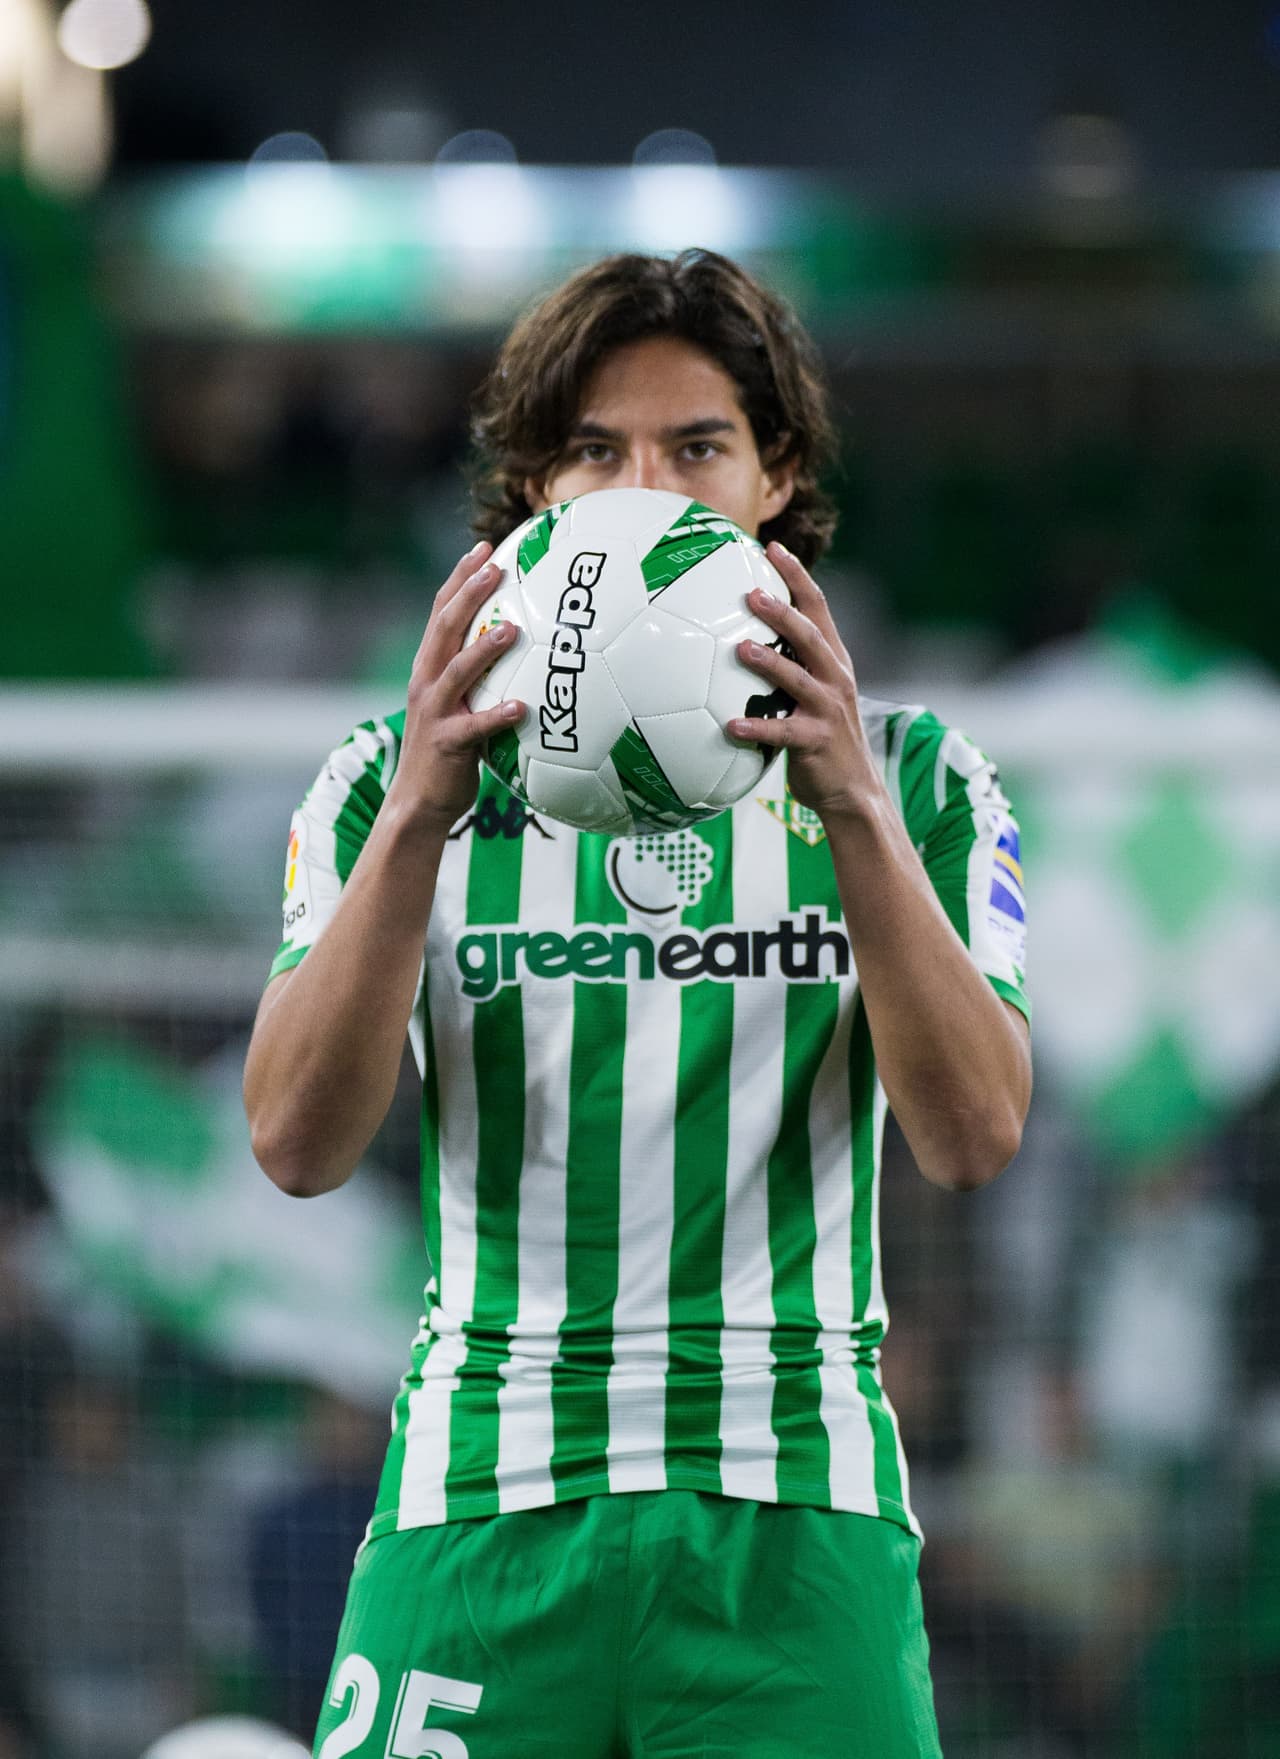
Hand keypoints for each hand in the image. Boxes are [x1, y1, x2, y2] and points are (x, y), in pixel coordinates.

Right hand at [389, 541, 525, 828]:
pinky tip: (521, 708)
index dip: (460, 578)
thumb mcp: (460, 706)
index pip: (441, 613)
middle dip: (468, 593)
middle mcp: (427, 684)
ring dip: (484, 649)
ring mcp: (435, 713)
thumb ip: (481, 679)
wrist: (418, 802)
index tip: (484, 548)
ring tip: (512, 628)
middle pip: (445, 628)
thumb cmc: (449, 754)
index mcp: (430, 669)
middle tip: (495, 566)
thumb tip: (524, 652)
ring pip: (457, 671)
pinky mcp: (447, 744)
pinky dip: (497, 715)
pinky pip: (475, 727)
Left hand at [728, 542, 879, 820]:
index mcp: (833, 661)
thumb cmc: (822, 739)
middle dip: (782, 612)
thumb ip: (789, 667)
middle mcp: (835, 679)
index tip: (772, 548)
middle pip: (809, 636)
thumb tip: (741, 639)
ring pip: (798, 679)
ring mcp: (827, 710)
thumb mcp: (813, 695)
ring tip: (740, 650)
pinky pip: (782, 733)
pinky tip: (729, 726)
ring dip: (769, 663)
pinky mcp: (816, 742)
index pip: (818, 608)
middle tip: (750, 593)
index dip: (796, 576)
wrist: (853, 790)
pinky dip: (757, 729)